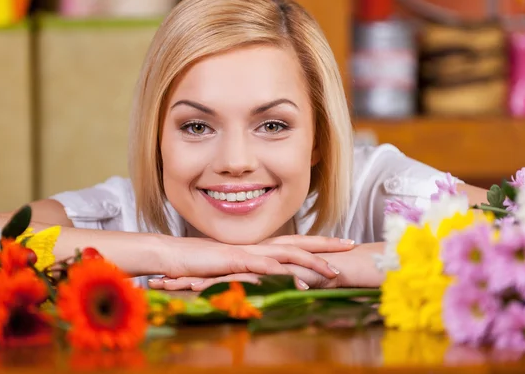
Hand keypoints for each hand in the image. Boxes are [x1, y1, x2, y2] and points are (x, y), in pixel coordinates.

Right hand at [149, 236, 354, 289]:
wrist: (173, 255)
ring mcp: (248, 252)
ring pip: (287, 255)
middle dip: (326, 244)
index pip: (294, 242)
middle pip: (298, 243)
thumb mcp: (230, 268)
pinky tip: (298, 282)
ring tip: (333, 272)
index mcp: (259, 247)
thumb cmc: (199, 263)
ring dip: (312, 263)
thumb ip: (250, 271)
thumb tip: (267, 280)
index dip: (318, 242)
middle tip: (351, 243)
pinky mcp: (235, 261)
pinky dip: (282, 275)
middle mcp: (258, 246)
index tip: (340, 242)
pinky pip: (263, 268)